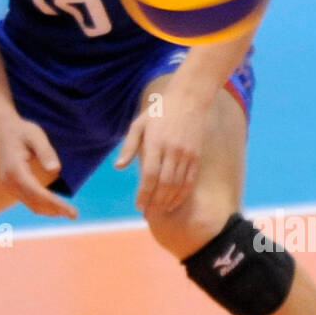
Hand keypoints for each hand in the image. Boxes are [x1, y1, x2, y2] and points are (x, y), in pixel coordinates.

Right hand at [0, 116, 76, 218]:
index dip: (55, 203)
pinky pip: (29, 201)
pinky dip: (44, 206)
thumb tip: (55, 170)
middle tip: (74, 215)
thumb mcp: (36, 135)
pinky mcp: (12, 188)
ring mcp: (9, 186)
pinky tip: (58, 207)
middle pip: (35, 202)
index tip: (71, 211)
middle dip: (55, 210)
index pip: (37, 193)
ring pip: (32, 205)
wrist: (2, 131)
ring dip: (50, 211)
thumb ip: (45, 152)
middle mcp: (9, 182)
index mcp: (14, 170)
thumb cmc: (22, 131)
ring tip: (69, 213)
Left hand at [115, 90, 210, 213]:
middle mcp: (172, 150)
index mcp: (155, 142)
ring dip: (167, 202)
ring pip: (178, 185)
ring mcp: (186, 154)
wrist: (189, 99)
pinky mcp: (196, 157)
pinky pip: (190, 181)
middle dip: (155, 203)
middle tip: (148, 215)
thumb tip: (119, 167)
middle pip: (164, 184)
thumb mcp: (139, 124)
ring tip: (158, 212)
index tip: (139, 205)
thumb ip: (129, 146)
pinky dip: (182, 195)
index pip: (149, 175)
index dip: (144, 193)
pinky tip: (173, 203)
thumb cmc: (159, 112)